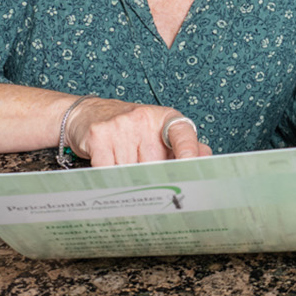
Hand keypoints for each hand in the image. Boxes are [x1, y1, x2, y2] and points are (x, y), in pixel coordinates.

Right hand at [64, 97, 213, 165]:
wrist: (91, 113)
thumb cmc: (133, 129)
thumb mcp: (161, 133)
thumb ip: (185, 147)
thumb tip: (204, 161)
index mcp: (166, 118)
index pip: (183, 134)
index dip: (189, 151)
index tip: (190, 166)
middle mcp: (145, 118)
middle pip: (155, 165)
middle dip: (152, 179)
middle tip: (149, 182)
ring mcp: (121, 125)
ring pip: (130, 172)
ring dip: (128, 179)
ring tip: (125, 167)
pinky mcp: (99, 135)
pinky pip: (107, 171)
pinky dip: (108, 177)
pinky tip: (109, 167)